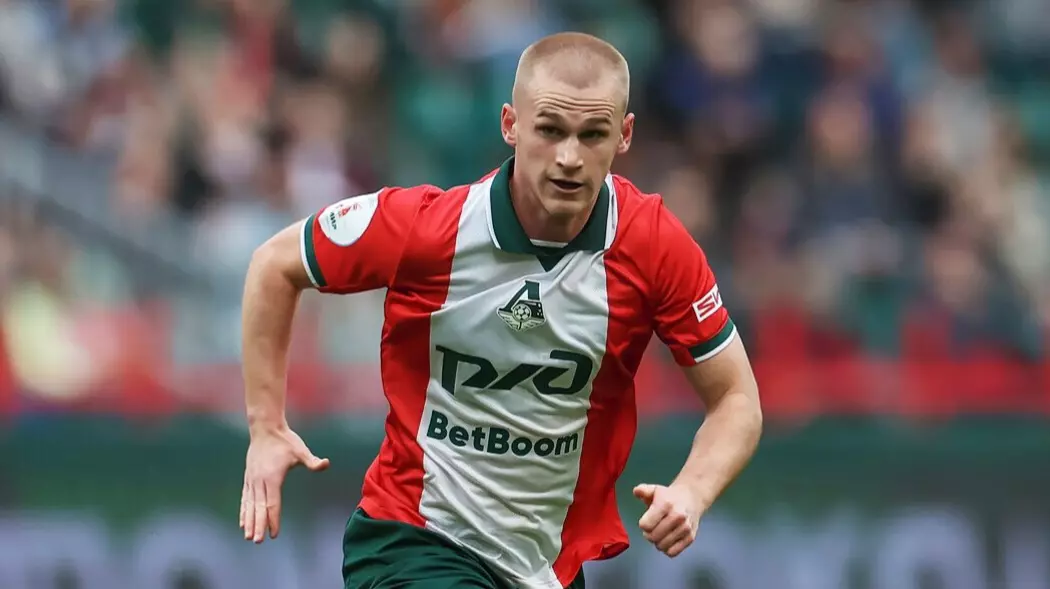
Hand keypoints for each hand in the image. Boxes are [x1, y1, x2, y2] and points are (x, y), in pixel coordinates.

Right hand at [240, 425, 328, 542]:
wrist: (265, 428)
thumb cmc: (285, 440)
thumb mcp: (300, 450)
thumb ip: (312, 461)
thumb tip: (326, 463)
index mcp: (272, 477)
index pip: (272, 503)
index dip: (273, 519)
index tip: (273, 533)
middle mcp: (259, 480)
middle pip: (258, 507)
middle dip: (258, 525)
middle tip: (257, 541)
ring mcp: (252, 480)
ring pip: (249, 505)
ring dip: (249, 521)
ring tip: (248, 536)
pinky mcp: (248, 478)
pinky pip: (245, 498)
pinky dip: (244, 511)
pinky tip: (243, 523)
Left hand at [633, 483, 704, 556]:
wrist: (692, 498)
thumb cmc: (669, 496)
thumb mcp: (655, 489)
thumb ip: (643, 490)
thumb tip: (636, 491)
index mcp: (666, 504)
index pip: (646, 525)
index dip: (643, 524)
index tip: (647, 520)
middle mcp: (677, 516)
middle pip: (653, 537)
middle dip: (649, 535)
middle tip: (653, 528)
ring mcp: (685, 528)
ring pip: (662, 546)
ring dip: (658, 542)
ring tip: (661, 533)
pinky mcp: (690, 538)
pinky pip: (673, 552)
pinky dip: (667, 549)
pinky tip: (668, 540)